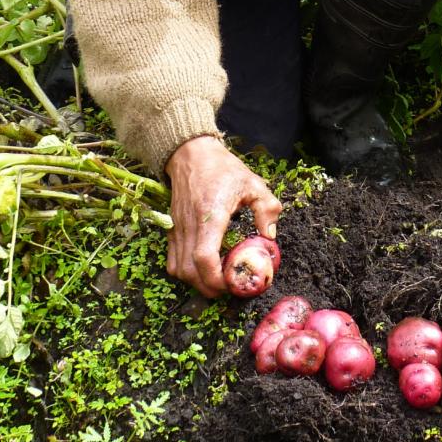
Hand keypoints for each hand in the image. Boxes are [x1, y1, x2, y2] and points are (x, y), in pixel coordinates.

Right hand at [164, 135, 282, 297]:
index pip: (203, 256)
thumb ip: (266, 208)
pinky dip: (186, 273)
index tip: (232, 283)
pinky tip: (203, 270)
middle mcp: (189, 225)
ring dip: (197, 282)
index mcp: (210, 213)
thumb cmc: (222, 168)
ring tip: (218, 280)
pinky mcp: (172, 229)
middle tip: (230, 287)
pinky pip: (172, 261)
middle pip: (189, 271)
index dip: (215, 278)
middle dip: (209, 287)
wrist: (190, 154)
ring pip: (178, 269)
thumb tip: (270, 237)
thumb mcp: (252, 182)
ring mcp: (177, 228)